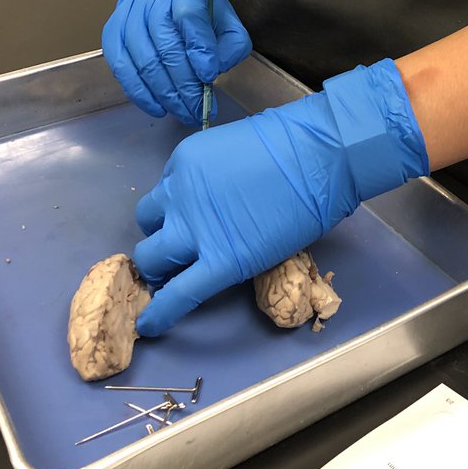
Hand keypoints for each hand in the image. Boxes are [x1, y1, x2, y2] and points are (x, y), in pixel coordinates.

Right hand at [102, 0, 250, 123]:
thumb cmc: (193, 4)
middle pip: (168, 48)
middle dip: (186, 86)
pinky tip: (159, 107)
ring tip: (185, 112)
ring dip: (167, 95)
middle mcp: (153, 2)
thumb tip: (217, 68)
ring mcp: (129, 18)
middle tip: (200, 109)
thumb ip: (231, 41)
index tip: (209, 75)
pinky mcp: (113, 35)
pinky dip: (141, 94)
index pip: (191, 18)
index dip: (200, 49)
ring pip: (146, 63)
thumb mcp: (223, 14)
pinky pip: (124, 70)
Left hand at [133, 59, 428, 335]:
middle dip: (161, 237)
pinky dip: (161, 313)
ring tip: (176, 277)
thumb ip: (215, 176)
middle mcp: (179, 194)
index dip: (175, 210)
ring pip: (151, 258)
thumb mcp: (233, 148)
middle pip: (148, 225)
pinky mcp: (218, 263)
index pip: (165, 194)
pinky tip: (152, 325)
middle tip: (180, 250)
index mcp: (184, 162)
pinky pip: (177, 295)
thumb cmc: (292, 143)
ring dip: (160, 268)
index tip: (189, 220)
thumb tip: (221, 200)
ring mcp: (195, 230)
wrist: (319, 155)